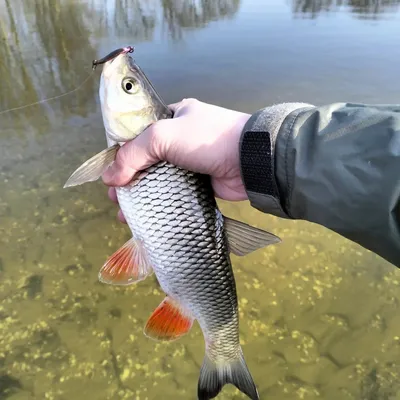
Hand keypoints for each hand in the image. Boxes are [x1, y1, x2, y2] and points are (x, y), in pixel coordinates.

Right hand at [102, 98, 250, 222]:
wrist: (250, 161)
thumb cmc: (206, 139)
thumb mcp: (163, 136)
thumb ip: (134, 153)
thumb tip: (109, 177)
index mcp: (173, 117)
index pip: (139, 134)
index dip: (122, 154)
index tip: (110, 175)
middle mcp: (181, 139)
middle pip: (146, 160)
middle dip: (129, 180)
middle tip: (116, 199)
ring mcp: (190, 163)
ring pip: (159, 180)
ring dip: (142, 196)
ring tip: (126, 214)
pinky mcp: (199, 183)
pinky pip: (173, 194)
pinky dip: (160, 205)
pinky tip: (147, 218)